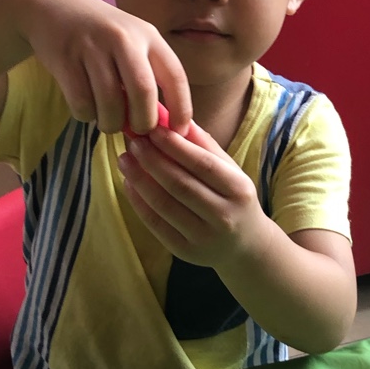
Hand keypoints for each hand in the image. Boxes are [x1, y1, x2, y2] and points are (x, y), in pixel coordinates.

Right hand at [19, 0, 191, 135]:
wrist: (53, 7)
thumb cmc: (102, 34)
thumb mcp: (132, 42)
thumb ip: (149, 75)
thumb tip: (164, 124)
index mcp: (148, 35)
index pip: (175, 76)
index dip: (182, 108)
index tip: (178, 131)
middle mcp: (124, 38)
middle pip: (143, 92)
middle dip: (143, 122)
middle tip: (137, 130)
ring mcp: (93, 47)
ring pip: (111, 103)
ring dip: (112, 124)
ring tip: (109, 121)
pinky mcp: (65, 59)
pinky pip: (82, 103)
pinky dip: (87, 115)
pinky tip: (87, 107)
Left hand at [118, 119, 267, 269]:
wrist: (245, 245)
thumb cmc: (233, 198)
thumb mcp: (229, 170)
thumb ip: (203, 145)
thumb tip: (173, 116)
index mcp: (239, 190)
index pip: (203, 165)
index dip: (175, 146)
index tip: (153, 128)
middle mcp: (224, 216)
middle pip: (180, 184)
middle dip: (152, 160)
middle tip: (133, 141)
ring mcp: (204, 237)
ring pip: (164, 205)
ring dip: (139, 179)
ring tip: (124, 159)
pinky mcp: (185, 251)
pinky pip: (156, 224)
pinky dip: (138, 202)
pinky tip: (128, 183)